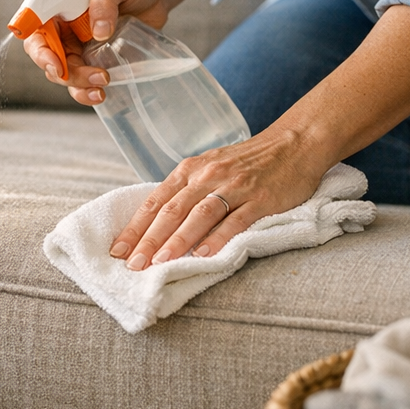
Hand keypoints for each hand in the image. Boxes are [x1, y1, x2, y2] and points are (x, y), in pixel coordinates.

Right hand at [22, 0, 171, 104]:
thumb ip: (105, 1)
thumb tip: (99, 32)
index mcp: (57, 7)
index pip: (36, 32)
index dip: (40, 52)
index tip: (57, 65)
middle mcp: (63, 29)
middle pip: (49, 59)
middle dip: (67, 74)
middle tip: (96, 77)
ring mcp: (79, 47)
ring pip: (65, 74)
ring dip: (78, 86)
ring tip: (101, 88)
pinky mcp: (96, 60)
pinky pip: (84, 81)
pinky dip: (88, 91)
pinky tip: (103, 94)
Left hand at [108, 128, 325, 269]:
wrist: (292, 144)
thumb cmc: (246, 162)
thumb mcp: (208, 169)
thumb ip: (185, 192)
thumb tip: (155, 224)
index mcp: (189, 171)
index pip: (154, 202)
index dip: (134, 227)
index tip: (117, 250)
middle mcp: (206, 176)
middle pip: (171, 210)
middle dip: (148, 240)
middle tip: (132, 264)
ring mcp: (234, 186)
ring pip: (199, 215)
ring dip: (177, 240)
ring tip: (160, 262)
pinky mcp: (261, 198)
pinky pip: (236, 219)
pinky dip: (218, 237)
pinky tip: (204, 255)